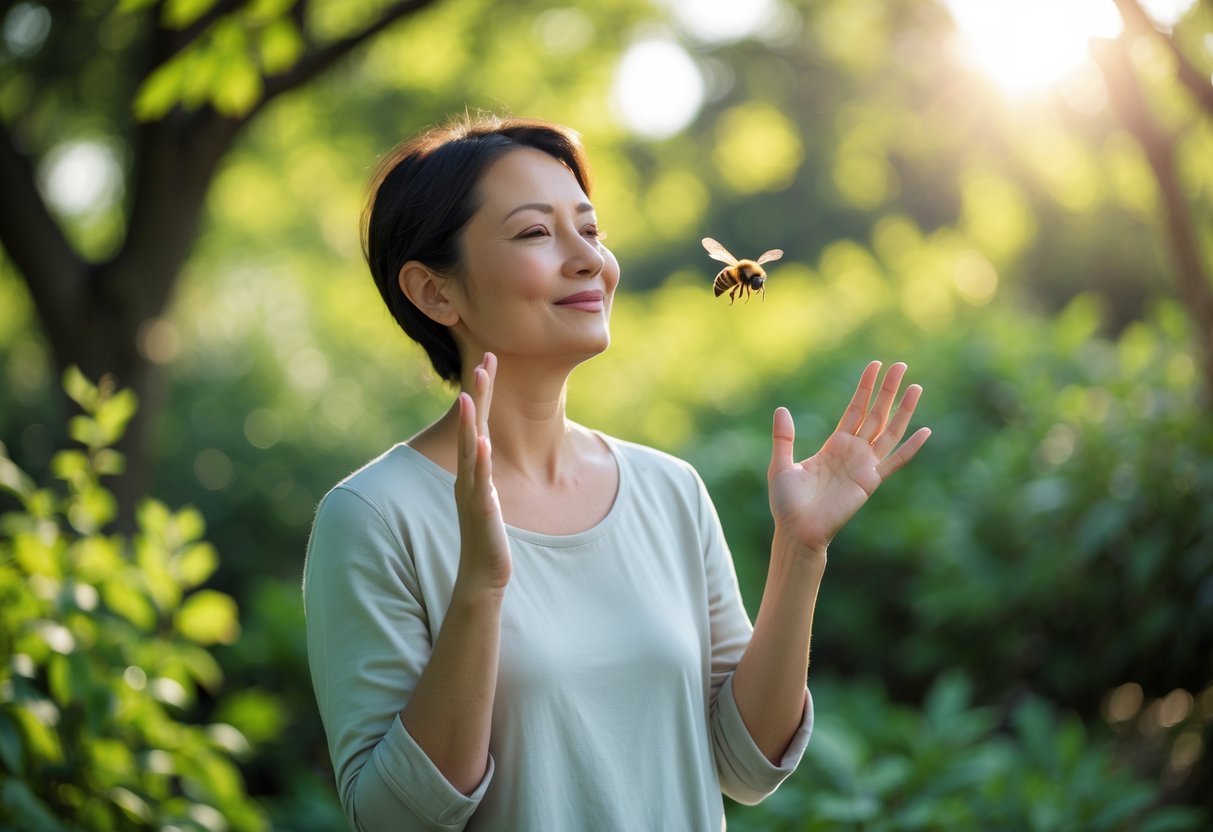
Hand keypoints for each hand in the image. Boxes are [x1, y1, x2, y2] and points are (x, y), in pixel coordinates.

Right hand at [454, 353, 510, 593]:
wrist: (481, 575)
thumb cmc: (487, 536)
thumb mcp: (490, 495)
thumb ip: (487, 472)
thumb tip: (489, 451)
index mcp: (474, 469)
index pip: (480, 422)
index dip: (485, 392)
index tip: (491, 360)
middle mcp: (468, 475)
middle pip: (473, 427)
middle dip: (480, 394)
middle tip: (484, 361)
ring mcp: (471, 491)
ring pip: (470, 450)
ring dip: (472, 422)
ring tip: (472, 394)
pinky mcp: (479, 509)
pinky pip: (479, 481)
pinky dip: (480, 461)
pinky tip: (483, 442)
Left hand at [768, 361, 929, 557]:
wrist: (797, 532)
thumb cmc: (787, 504)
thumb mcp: (780, 465)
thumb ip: (784, 438)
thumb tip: (782, 410)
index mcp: (834, 445)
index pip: (854, 410)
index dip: (865, 388)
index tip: (875, 366)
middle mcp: (853, 452)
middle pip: (876, 414)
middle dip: (887, 390)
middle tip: (901, 365)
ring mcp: (864, 466)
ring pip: (889, 432)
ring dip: (903, 410)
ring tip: (916, 387)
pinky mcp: (870, 482)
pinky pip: (895, 462)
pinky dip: (910, 447)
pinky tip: (925, 431)